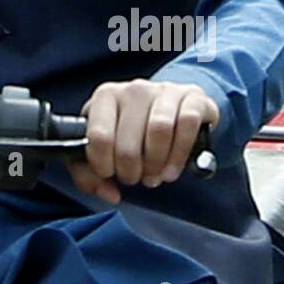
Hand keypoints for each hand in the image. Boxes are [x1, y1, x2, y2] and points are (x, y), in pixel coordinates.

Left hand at [67, 79, 219, 205]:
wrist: (172, 109)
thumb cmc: (133, 130)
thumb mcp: (104, 146)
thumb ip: (90, 173)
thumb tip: (108, 193)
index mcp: (106, 96)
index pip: (99, 136)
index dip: (103, 165)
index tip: (109, 174)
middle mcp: (134, 89)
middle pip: (129, 141)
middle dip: (130, 171)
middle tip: (133, 178)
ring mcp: (165, 91)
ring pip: (159, 129)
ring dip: (155, 164)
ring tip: (153, 176)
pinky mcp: (193, 98)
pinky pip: (187, 124)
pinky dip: (179, 155)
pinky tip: (171, 170)